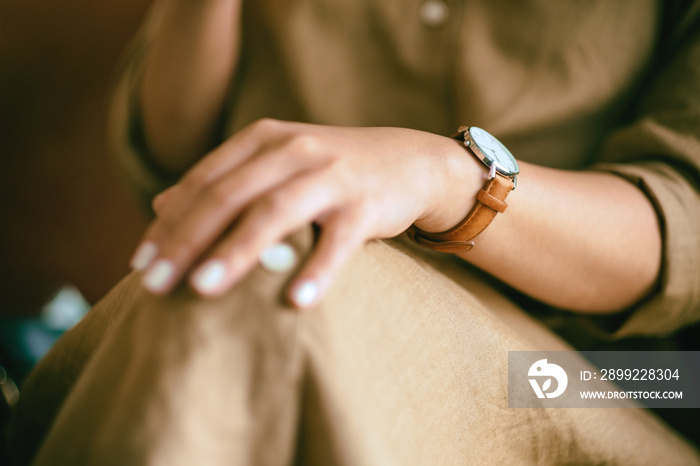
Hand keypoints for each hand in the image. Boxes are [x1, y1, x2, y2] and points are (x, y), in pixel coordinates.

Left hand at [129, 119, 477, 307]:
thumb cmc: (332, 172)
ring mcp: (332, 174)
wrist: (410, 161)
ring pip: (275, 211)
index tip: (138, 264)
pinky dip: (318, 269)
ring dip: (237, 252)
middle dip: (186, 241)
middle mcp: (293, 149)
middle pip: (229, 196)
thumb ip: (223, 182)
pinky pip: (338, 239)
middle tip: (152, 285)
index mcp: (264, 139)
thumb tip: (161, 207)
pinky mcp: (367, 202)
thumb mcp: (276, 165)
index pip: (204, 182)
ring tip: (202, 291)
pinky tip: (297, 301)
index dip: (168, 224)